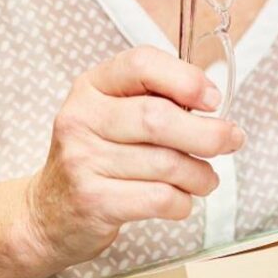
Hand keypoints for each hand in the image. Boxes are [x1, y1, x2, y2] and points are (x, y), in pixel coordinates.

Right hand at [14, 47, 244, 269]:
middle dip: (207, 133)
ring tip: (205, 178)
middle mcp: (81, 119)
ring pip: (166, 163)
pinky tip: (180, 200)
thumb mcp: (111, 116)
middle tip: (230, 140)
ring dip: (200, 174)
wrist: (47, 214)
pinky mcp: (93, 201)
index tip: (211, 99)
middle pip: (158, 118)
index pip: (141, 64)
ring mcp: (83, 161)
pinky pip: (158, 198)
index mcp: (91, 87)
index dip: (185, 79)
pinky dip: (182, 201)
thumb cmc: (95, 159)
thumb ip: (153, 101)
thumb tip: (212, 104)